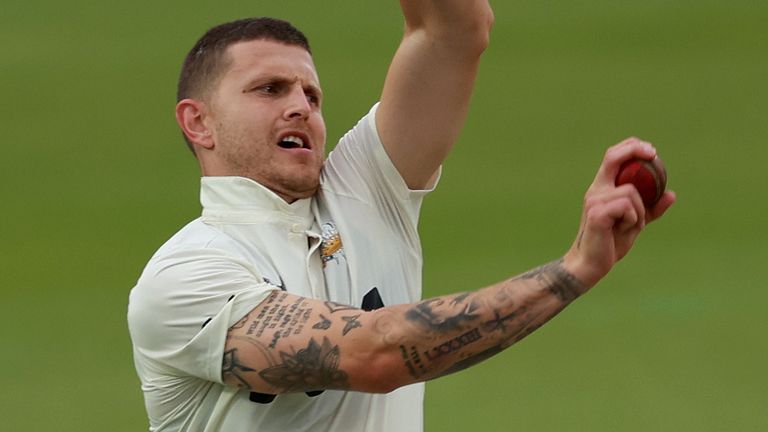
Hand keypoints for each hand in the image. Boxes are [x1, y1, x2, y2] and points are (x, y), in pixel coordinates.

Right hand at [563, 137, 675, 287]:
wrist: (591, 264)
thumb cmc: (611, 243)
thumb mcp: (635, 223)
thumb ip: (651, 209)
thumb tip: (672, 194)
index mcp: (602, 189)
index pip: (613, 158)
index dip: (631, 148)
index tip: (650, 150)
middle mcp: (596, 191)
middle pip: (613, 158)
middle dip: (634, 150)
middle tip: (653, 153)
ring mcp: (594, 201)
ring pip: (632, 191)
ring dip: (640, 211)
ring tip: (629, 226)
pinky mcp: (597, 213)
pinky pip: (628, 206)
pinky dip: (633, 219)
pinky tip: (621, 230)